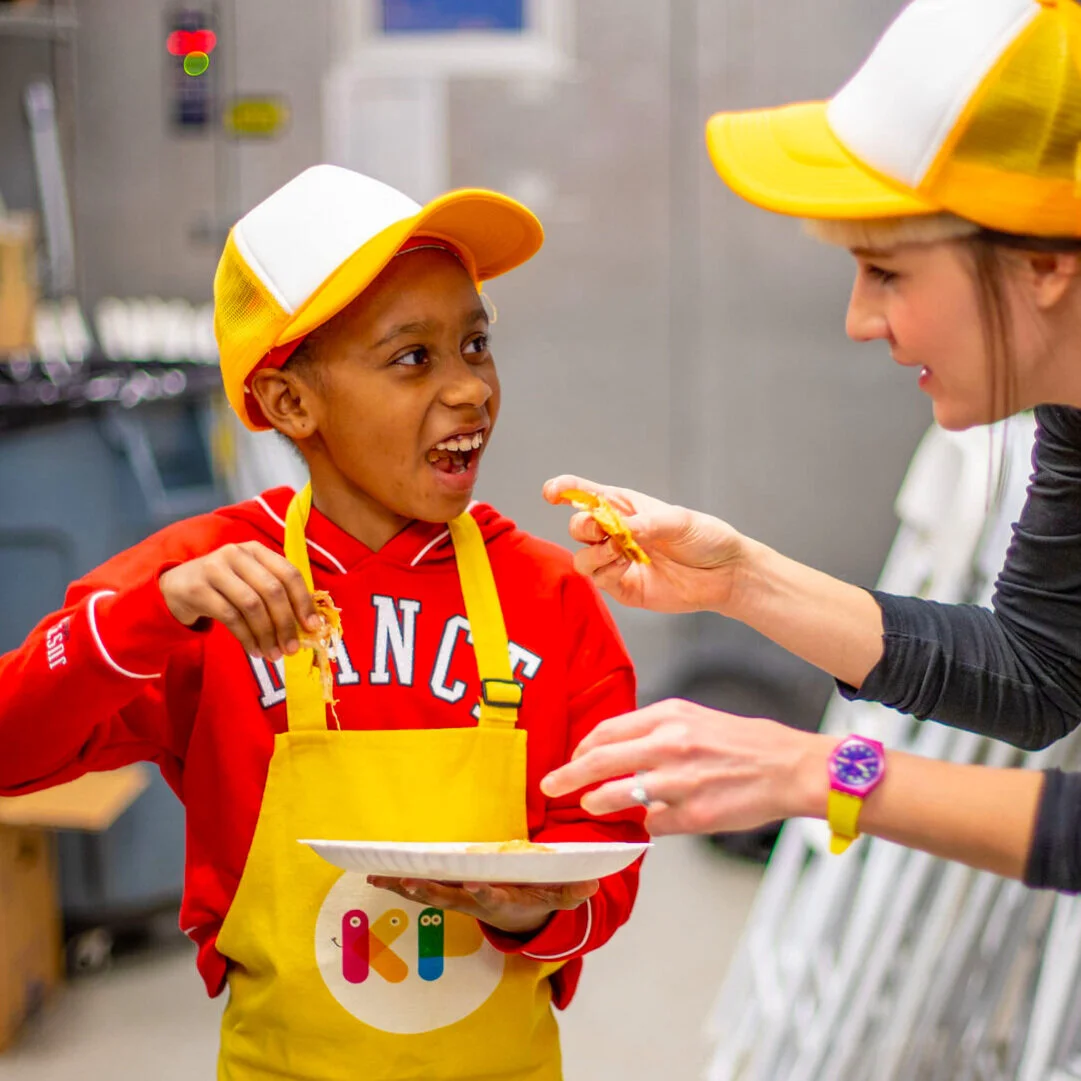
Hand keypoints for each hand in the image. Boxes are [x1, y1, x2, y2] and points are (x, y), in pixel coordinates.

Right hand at [159, 541, 320, 660]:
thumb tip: (308, 626)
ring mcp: (215, 569)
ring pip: (252, 605)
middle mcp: (237, 554)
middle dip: (286, 623)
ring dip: (267, 634)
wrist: (175, 587)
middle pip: (272, 590)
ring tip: (273, 654)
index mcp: (256, 550)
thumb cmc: (224, 587)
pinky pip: (230, 617)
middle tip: (292, 648)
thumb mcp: (249, 581)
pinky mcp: (198, 589)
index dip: (303, 601)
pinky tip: (254, 650)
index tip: (312, 627)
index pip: (289, 573)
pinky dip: (247, 637)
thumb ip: (276, 596)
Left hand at [367, 876, 598, 935]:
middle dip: (429, 890)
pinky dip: (398, 883)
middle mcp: (473, 902)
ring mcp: (457, 900)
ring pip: (428, 893)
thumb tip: (592, 886)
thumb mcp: (556, 898)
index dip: (481, 892)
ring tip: (380, 876)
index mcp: (500, 900)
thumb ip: (570, 892)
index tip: (472, 885)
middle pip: (448, 897)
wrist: (518, 920)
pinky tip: (376, 875)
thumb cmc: (535, 899)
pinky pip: (419, 888)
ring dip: (404, 886)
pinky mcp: (446, 894)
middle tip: (408, 881)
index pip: (490, 897)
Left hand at [540, 698, 832, 835]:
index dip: (581, 749)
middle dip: (567, 776)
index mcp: (668, 716)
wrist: (788, 766)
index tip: (570, 760)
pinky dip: (645, 824)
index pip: (607, 731)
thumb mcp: (694, 719)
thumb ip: (654, 732)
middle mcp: (669, 745)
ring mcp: (679, 782)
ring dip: (596, 802)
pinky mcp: (692, 814)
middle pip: (599, 760)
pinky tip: (646, 823)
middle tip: (550, 786)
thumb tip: (616, 751)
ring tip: (589, 805)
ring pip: (617, 795)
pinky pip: (652, 824)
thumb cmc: (743, 743)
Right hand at [543, 475, 747, 614]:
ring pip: (582, 557)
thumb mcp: (679, 521)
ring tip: (621, 551)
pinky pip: (599, 580)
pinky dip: (606, 572)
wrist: (725, 574)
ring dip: (595, 553)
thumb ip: (646, 524)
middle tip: (604, 530)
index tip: (551, 493)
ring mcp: (617, 561)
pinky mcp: (623, 587)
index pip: (585, 494)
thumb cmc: (705, 538)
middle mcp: (616, 532)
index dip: (564, 490)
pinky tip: (626, 566)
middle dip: (583, 526)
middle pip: (578, 526)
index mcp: (625, 507)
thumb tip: (620, 529)